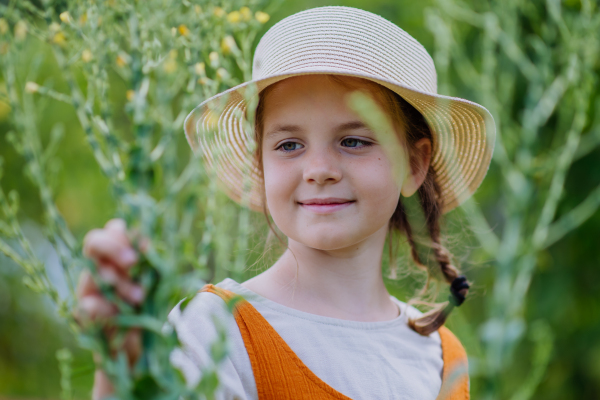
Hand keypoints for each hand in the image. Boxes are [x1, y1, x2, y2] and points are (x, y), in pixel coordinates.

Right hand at [75, 218, 144, 398]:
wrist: (139, 349)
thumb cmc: (151, 308)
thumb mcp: (158, 284)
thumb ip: (153, 264)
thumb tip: (148, 242)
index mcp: (119, 255)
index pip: (114, 230)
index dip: (125, 233)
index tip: (145, 246)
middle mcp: (99, 267)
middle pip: (94, 241)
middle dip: (114, 249)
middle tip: (134, 263)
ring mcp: (88, 288)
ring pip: (95, 272)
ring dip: (120, 283)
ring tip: (140, 298)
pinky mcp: (84, 313)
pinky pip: (88, 304)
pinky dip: (107, 309)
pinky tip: (120, 316)